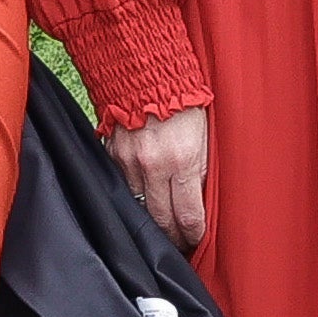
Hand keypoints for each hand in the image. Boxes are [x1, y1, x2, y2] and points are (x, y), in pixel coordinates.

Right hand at [105, 105, 208, 250]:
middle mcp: (153, 164)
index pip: (187, 215)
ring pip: (139, 208)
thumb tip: (198, 205)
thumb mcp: (205, 137)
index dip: (193, 235)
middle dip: (173, 238)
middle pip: (161, 220)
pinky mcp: (111, 154)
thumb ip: (200, 172)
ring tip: (163, 230)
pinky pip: (122, 188)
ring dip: (152, 222)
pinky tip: (142, 205)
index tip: (196, 240)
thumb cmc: (185, 101)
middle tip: (180, 245)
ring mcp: (128, 161)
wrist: (148, 71)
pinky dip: (133, 199)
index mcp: (182, 159)